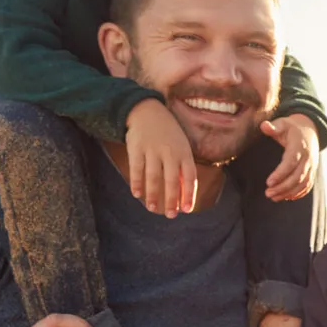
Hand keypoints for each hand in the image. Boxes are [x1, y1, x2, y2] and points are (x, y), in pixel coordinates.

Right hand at [125, 99, 196, 215]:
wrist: (148, 111)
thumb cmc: (168, 135)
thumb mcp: (181, 147)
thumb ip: (182, 168)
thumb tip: (184, 193)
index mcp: (184, 153)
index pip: (190, 177)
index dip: (189, 194)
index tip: (187, 209)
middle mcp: (170, 152)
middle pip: (172, 180)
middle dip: (172, 199)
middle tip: (171, 215)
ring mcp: (153, 150)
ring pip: (153, 176)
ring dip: (153, 195)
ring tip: (153, 208)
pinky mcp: (136, 148)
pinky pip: (137, 168)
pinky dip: (137, 182)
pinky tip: (137, 194)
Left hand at [260, 114, 320, 201]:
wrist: (310, 131)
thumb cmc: (291, 128)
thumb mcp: (282, 124)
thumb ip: (273, 127)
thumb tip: (264, 126)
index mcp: (299, 146)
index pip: (291, 162)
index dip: (280, 173)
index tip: (268, 182)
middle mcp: (308, 158)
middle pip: (297, 176)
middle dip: (283, 187)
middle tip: (268, 193)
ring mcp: (312, 166)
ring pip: (303, 183)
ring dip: (289, 192)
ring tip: (274, 197)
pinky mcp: (312, 171)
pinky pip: (308, 185)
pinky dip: (299, 193)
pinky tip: (287, 197)